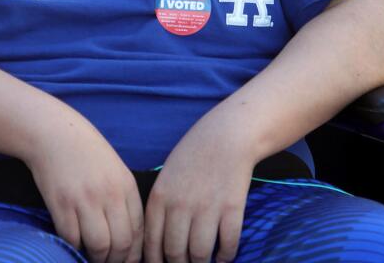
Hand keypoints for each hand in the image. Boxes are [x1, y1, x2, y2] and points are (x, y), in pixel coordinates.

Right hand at [25, 110, 143, 262]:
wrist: (56, 134)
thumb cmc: (87, 152)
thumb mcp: (115, 170)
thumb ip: (123, 199)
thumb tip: (128, 236)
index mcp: (126, 185)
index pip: (139, 230)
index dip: (133, 253)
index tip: (125, 260)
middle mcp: (110, 193)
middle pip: (122, 243)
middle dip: (116, 260)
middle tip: (108, 262)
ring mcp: (86, 199)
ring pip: (99, 246)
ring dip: (96, 259)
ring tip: (91, 257)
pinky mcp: (62, 204)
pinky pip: (73, 239)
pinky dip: (74, 247)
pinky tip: (74, 243)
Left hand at [144, 113, 253, 262]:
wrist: (228, 134)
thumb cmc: (195, 153)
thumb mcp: (167, 175)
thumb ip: (161, 206)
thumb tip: (157, 243)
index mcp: (160, 197)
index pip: (151, 246)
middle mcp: (181, 205)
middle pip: (175, 255)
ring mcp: (207, 207)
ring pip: (200, 255)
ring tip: (204, 261)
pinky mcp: (232, 208)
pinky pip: (228, 245)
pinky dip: (226, 256)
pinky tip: (223, 255)